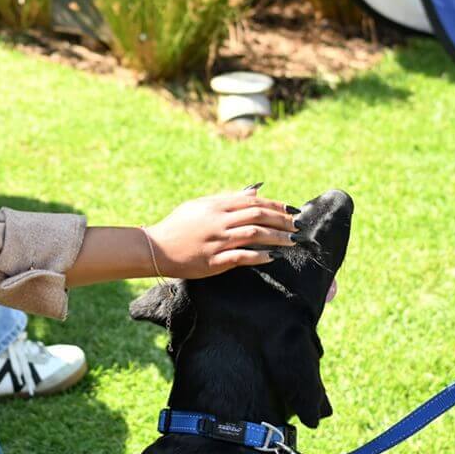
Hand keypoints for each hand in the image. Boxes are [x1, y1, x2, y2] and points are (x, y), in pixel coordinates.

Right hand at [143, 186, 296, 278]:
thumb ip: (228, 198)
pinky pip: (241, 257)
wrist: (156, 248)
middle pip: (257, 216)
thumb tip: (255, 191)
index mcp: (216, 206)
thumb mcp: (201, 205)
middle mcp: (218, 221)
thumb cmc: (178, 225)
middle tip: (298, 226)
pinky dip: (258, 256)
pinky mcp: (213, 261)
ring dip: (276, 237)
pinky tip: (271, 257)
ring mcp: (216, 241)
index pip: (252, 202)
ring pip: (254, 235)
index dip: (275, 205)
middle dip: (282, 220)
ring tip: (292, 241)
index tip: (292, 210)